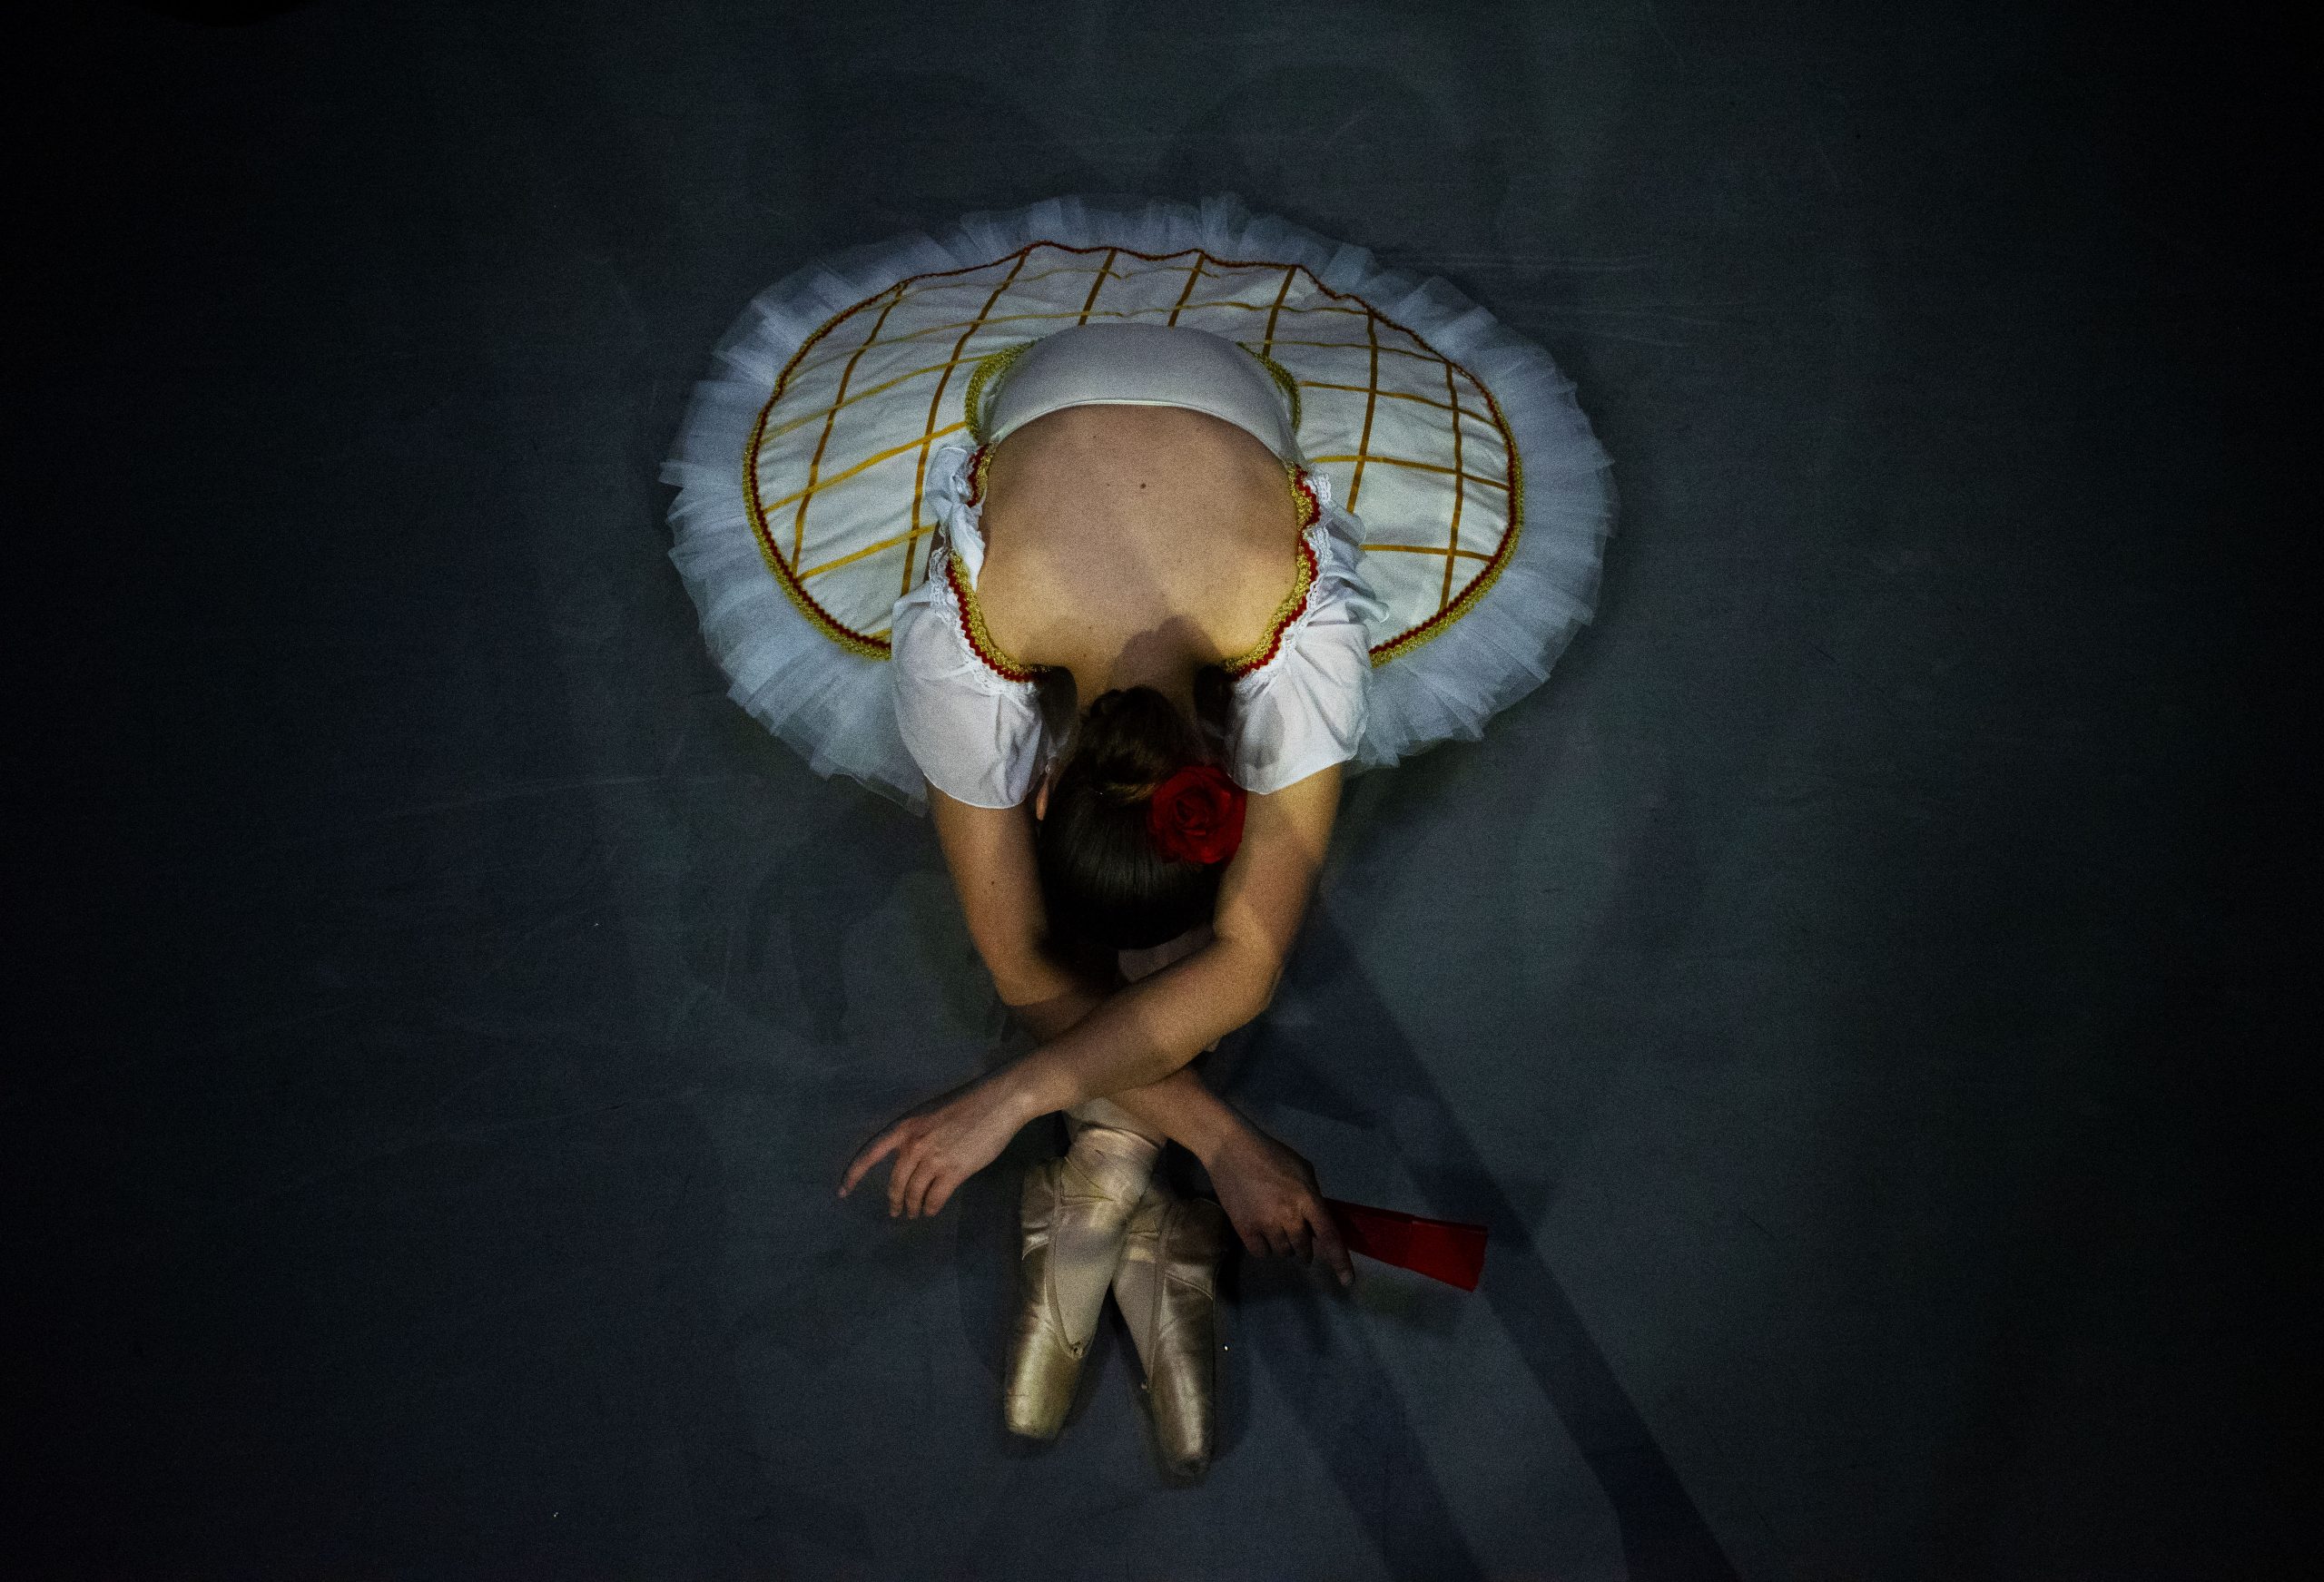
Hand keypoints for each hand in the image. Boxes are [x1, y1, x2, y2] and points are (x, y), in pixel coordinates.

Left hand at [839, 1070, 1031, 1219]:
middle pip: (895, 1182)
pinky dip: (931, 1207)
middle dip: (894, 1200)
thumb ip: (917, 1136)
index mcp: (905, 1126)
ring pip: (914, 1193)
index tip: (842, 1192)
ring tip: (915, 1213)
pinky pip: (935, 1197)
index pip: (870, 1153)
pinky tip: (931, 1210)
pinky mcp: (954, 1170)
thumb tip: (910, 1162)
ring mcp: (934, 1159)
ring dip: (913, 1207)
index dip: (853, 1174)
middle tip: (896, 1211)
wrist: (997, 1102)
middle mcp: (914, 1144)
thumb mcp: (930, 1115)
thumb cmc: (966, 1105)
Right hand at [1205, 1124, 1352, 1285]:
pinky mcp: (1245, 1229)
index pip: (1330, 1237)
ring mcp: (1266, 1225)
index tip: (1347, 1281)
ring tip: (1273, 1223)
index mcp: (1308, 1199)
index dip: (1340, 1261)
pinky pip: (1262, 1253)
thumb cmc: (1271, 1155)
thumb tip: (1318, 1222)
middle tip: (1294, 1229)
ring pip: (1284, 1253)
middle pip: (1304, 1250)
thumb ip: (1314, 1196)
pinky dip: (1265, 1247)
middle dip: (1304, 1245)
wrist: (1230, 1149)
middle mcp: (1290, 1217)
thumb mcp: (1302, 1169)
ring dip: (1284, 1245)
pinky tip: (1260, 1230)